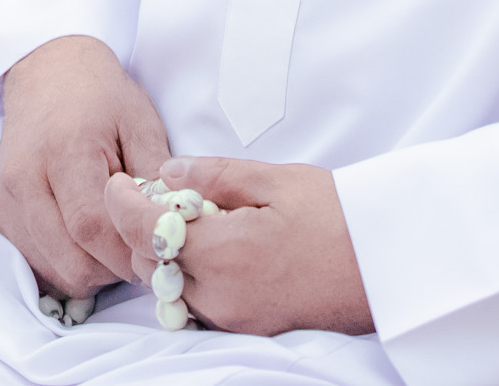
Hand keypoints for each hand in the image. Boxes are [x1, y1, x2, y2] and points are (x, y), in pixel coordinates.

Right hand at [0, 35, 170, 298]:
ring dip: (90, 269)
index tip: (157, 250)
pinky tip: (83, 236)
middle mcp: (23, 181)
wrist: (48, 73)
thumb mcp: (140, 122)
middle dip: (113, 267)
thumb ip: (155, 176)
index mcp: (64, 151)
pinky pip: (34, 266)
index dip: (128, 250)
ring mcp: (2, 202)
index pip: (92, 227)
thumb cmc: (102, 97)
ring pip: (53, 272)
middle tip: (138, 246)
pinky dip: (64, 264)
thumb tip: (170, 228)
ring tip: (112, 236)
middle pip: (71, 262)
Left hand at [103, 153, 372, 336]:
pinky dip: (188, 275)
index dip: (121, 206)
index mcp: (225, 253)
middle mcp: (220, 295)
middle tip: (154, 193)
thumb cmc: (337, 216)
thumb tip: (168, 172)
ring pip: (169, 290)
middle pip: (150, 268)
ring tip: (186, 217)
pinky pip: (195, 303)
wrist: (381, 265)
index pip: (147, 233)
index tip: (117, 183)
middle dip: (141, 230)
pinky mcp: (244, 326)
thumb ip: (216, 175)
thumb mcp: (277, 179)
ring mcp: (231, 317)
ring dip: (163, 255)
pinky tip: (210, 246)